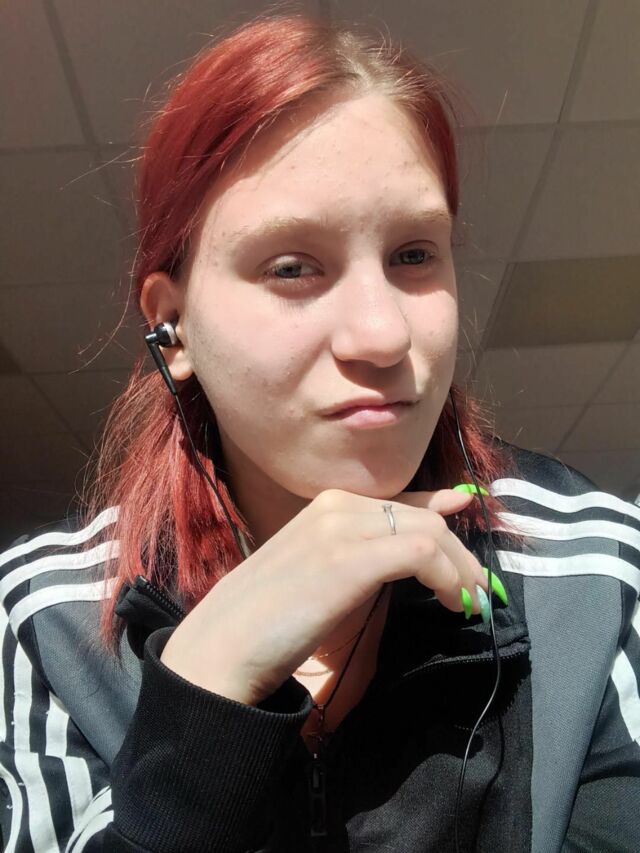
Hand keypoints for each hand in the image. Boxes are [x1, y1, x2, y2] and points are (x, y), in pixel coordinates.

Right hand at [160, 487, 486, 703]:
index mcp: (324, 509)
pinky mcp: (352, 557)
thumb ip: (358, 565)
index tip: (462, 509)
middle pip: (419, 517)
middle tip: (475, 589)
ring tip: (470, 601)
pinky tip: (454, 602)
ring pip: (428, 532)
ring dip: (460, 568)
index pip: (395, 499)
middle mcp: (335, 506)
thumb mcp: (317, 581)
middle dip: (456, 552)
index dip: (436, 505)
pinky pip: (422, 553)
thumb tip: (404, 565)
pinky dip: (449, 577)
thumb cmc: (264, 626)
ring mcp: (341, 527)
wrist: (222, 648)